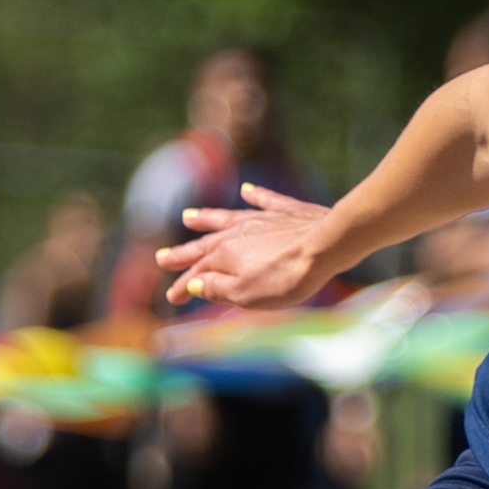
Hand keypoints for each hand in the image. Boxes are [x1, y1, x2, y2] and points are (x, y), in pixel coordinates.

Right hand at [157, 185, 338, 309]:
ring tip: (188, 217)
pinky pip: (267, 200)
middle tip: (162, 257)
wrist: (326, 245)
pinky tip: (247, 191)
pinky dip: (255, 196)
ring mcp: (262, 219)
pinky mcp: (289, 211)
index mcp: (225, 256)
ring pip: (227, 217)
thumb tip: (195, 284)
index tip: (172, 297)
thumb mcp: (248, 294)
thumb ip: (218, 288)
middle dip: (183, 254)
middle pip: (205, 245)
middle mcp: (237, 233)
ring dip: (206, 218)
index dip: (184, 287)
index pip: (197, 274)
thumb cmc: (287, 276)